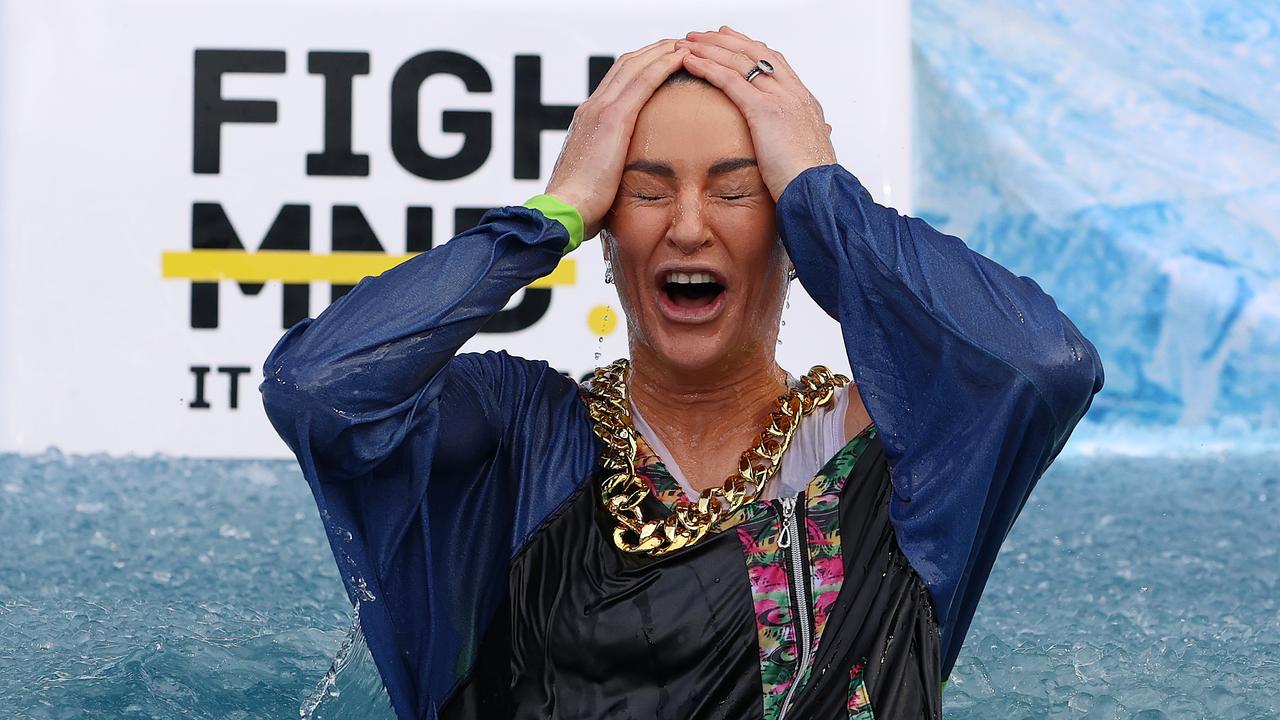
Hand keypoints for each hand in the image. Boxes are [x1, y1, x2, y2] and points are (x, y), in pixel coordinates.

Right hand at [544, 40, 689, 239]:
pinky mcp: (612, 119)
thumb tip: (624, 182)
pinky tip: (682, 58)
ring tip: (686, 45)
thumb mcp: (597, 182)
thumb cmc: (580, 207)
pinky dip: (663, 65)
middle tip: (678, 45)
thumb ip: (610, 172)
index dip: (640, 68)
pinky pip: (643, 81)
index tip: (661, 63)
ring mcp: (600, 110)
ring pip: (635, 66)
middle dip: (653, 52)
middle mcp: (591, 109)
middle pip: (626, 66)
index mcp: (587, 122)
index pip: (616, 83)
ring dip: (661, 51)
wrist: (564, 210)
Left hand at [676, 27, 835, 200]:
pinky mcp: (764, 111)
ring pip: (740, 61)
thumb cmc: (811, 180)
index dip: (748, 47)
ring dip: (710, 49)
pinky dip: (707, 67)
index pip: (773, 61)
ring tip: (686, 43)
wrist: (818, 192)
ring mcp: (779, 99)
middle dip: (724, 41)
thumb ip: (809, 136)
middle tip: (701, 35)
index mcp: (803, 101)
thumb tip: (820, 132)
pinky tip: (690, 62)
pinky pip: (730, 80)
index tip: (728, 38)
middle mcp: (792, 93)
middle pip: (755, 53)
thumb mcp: (811, 151)